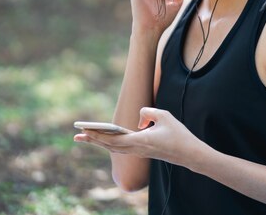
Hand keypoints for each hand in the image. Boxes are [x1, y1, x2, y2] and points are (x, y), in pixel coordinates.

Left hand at [73, 107, 201, 167]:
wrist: (189, 153)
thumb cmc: (178, 134)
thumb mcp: (164, 115)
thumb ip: (147, 112)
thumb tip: (138, 121)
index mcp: (139, 141)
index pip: (113, 139)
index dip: (97, 134)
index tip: (84, 130)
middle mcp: (136, 149)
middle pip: (109, 145)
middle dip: (93, 140)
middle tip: (76, 136)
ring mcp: (139, 152)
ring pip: (115, 148)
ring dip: (100, 142)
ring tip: (87, 137)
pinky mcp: (143, 152)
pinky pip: (123, 147)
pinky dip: (111, 143)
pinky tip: (107, 140)